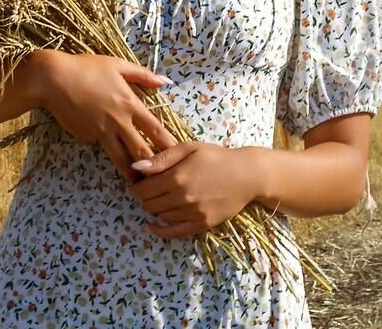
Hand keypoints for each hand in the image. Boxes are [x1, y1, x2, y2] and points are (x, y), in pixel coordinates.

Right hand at [31, 51, 179, 180]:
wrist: (53, 79)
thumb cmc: (86, 68)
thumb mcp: (117, 65)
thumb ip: (143, 75)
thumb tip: (165, 81)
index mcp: (129, 103)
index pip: (155, 129)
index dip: (168, 144)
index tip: (178, 154)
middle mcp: (118, 121)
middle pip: (141, 151)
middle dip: (153, 166)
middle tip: (163, 178)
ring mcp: (101, 132)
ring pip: (121, 158)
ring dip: (131, 171)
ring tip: (140, 184)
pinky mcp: (86, 138)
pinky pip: (99, 144)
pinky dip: (103, 146)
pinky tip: (100, 141)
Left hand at [128, 142, 261, 237]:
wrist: (246, 175)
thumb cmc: (216, 157)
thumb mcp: (189, 148)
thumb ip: (161, 159)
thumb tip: (135, 168)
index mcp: (177, 177)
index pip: (143, 189)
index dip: (136, 186)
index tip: (138, 182)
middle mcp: (182, 198)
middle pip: (149, 204)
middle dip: (144, 197)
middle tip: (149, 190)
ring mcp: (192, 213)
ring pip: (161, 217)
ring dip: (155, 209)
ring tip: (160, 198)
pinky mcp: (202, 224)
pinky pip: (175, 233)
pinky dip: (160, 231)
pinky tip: (152, 226)